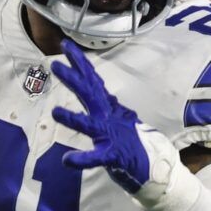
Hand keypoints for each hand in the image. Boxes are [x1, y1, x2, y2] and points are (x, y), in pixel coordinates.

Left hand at [50, 39, 162, 193]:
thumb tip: (96, 87)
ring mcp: (112, 136)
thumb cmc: (132, 142)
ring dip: (73, 119)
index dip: (80, 64)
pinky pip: (97, 158)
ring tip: (55, 112)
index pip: (93, 82)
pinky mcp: (115, 156)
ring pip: (91, 125)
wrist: (155, 164)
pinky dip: (83, 159)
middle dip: (73, 78)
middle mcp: (109, 118)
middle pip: (90, 94)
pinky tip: (68, 159)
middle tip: (55, 64)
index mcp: (108, 109)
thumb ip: (104, 105)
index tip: (67, 46)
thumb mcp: (117, 118)